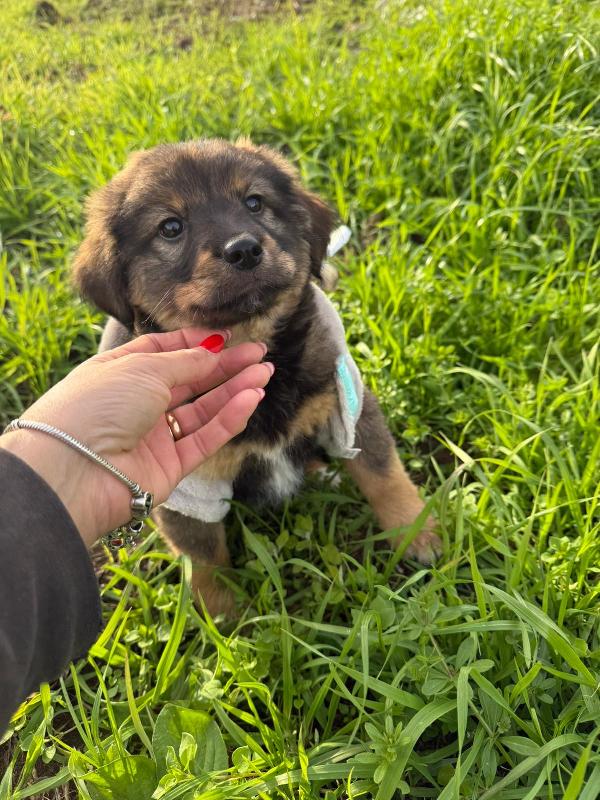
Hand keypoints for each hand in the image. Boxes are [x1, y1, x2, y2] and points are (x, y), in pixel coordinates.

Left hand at [0, 329, 272, 545]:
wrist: (72, 469)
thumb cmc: (98, 404)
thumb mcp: (143, 368)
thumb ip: (185, 361)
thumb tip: (213, 350)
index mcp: (121, 372)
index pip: (163, 352)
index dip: (196, 343)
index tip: (227, 336)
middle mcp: (137, 403)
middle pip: (190, 381)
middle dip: (226, 366)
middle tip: (260, 353)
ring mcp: (153, 437)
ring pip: (202, 411)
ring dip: (234, 391)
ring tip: (265, 373)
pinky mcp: (168, 468)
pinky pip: (204, 439)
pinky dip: (228, 419)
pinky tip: (250, 398)